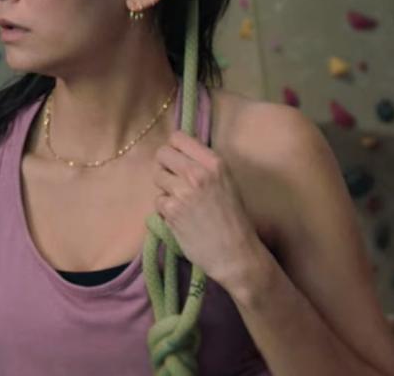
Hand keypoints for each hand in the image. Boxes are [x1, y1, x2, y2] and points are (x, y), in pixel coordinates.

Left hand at [153, 131, 265, 290]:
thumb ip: (203, 166)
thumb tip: (178, 153)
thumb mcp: (226, 183)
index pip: (177, 138)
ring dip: (165, 189)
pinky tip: (181, 219)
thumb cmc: (234, 220)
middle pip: (162, 154)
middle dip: (165, 166)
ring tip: (182, 202)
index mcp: (214, 163)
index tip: (177, 160)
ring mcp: (182, 191)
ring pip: (157, 176)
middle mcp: (197, 173)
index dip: (174, 149)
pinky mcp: (171, 210)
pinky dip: (165, 210)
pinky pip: (158, 201)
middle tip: (175, 181)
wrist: (236, 255)